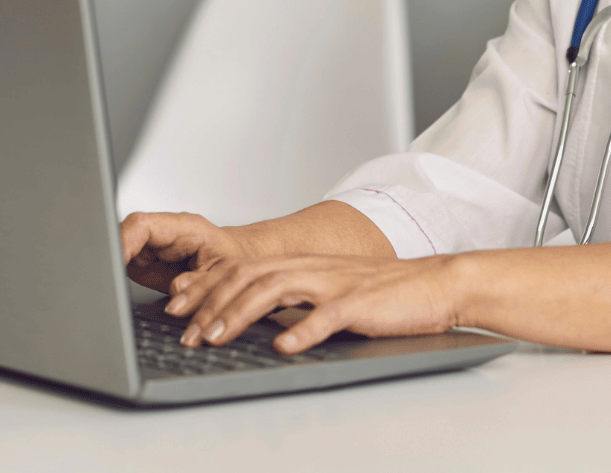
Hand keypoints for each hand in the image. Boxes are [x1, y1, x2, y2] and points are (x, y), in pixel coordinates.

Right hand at [119, 211, 256, 293]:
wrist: (236, 260)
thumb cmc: (233, 260)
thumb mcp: (224, 274)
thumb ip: (201, 282)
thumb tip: (177, 290)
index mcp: (183, 228)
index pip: (142, 225)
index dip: (122, 241)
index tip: (114, 262)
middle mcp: (163, 234)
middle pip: (124, 235)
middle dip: (112, 257)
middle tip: (107, 282)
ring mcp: (151, 246)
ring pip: (120, 251)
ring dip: (116, 269)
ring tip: (116, 287)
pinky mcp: (144, 260)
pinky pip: (123, 264)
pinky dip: (119, 275)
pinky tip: (122, 287)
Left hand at [163, 253, 462, 354]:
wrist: (434, 284)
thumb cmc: (383, 293)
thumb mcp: (329, 291)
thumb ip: (293, 298)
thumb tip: (253, 317)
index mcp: (303, 265)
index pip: (242, 268)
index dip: (205, 284)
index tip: (175, 304)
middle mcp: (313, 268)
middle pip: (249, 276)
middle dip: (209, 303)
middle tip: (183, 330)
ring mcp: (335, 284)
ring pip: (276, 289)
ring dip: (240, 313)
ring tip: (214, 336)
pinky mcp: (359, 304)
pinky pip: (326, 316)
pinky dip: (302, 331)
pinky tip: (282, 346)